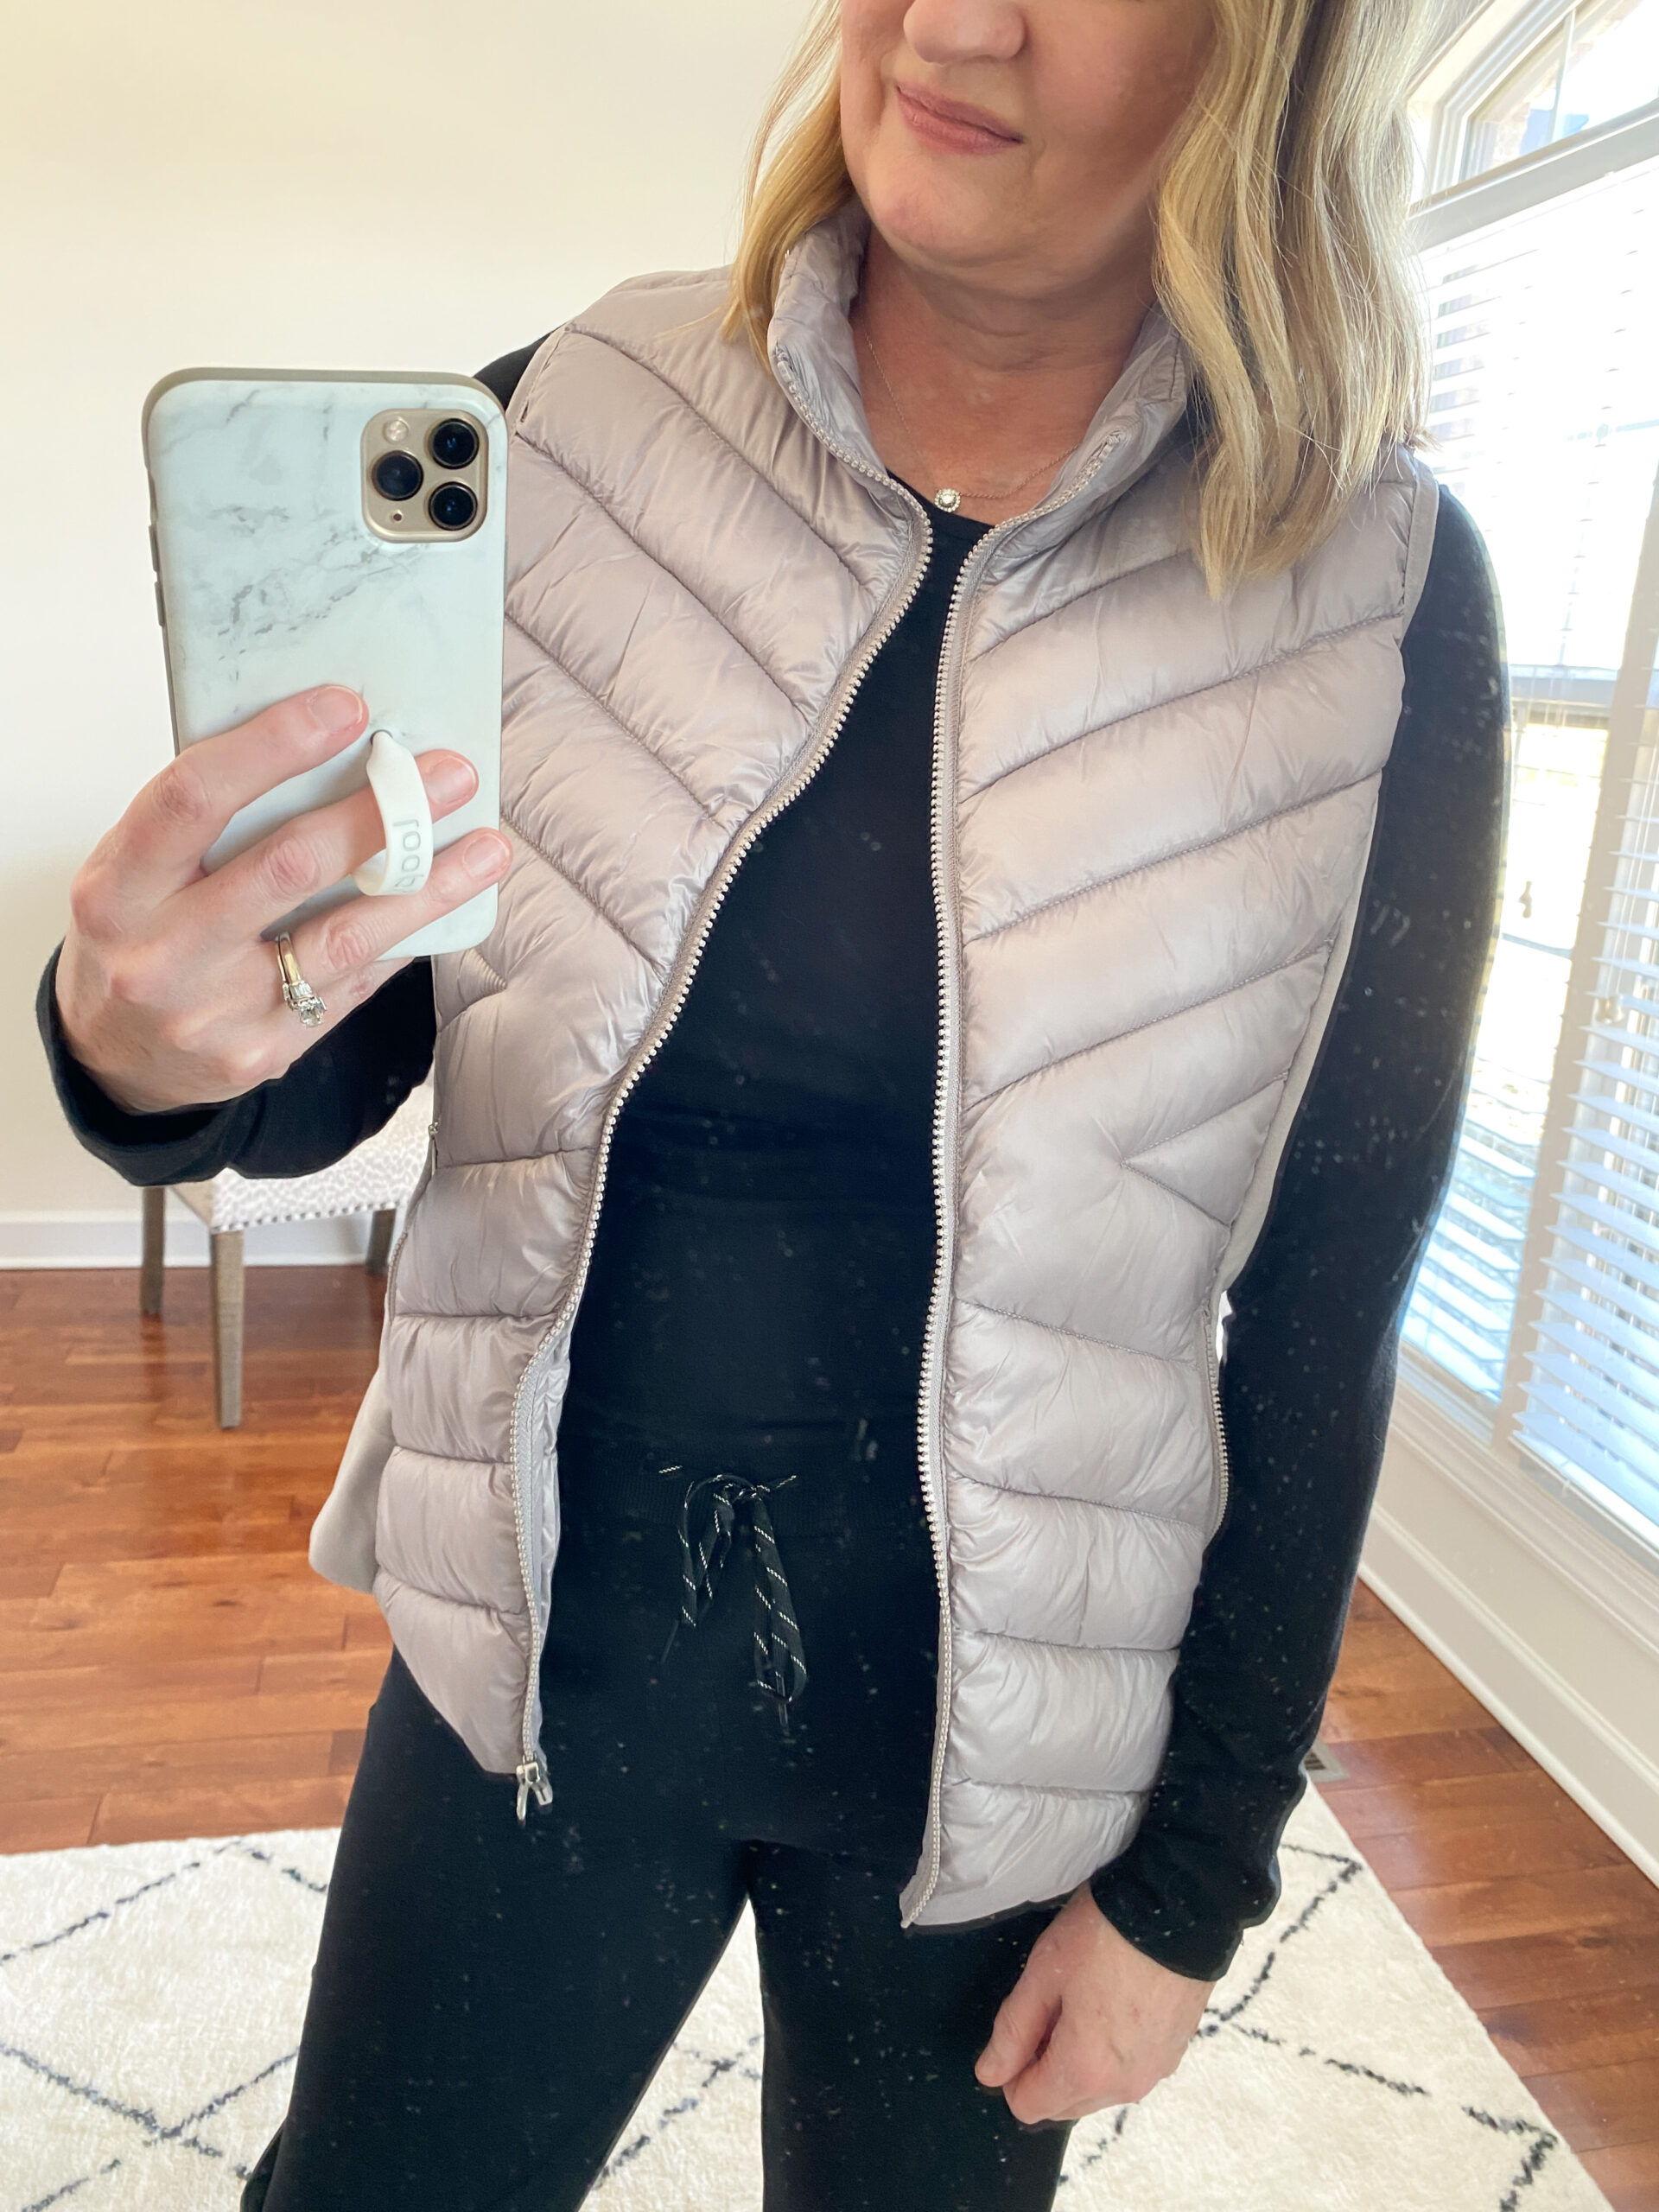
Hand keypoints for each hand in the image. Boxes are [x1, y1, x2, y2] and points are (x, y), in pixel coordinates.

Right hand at [55, 685, 511, 1113]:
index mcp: (118, 889)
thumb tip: (328, 747)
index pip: (193, 798)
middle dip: (378, 812)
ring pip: (342, 936)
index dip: (272, 745)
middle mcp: (161, 954)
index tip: (346, 708)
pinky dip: (404, 937)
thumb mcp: (138, 872)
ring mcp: (215, 1011)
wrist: (118, 1056)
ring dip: (426, 886)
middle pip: (286, 866)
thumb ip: (208, 818)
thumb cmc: (137, 937)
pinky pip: (353, 984)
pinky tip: (447, 903)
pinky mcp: (264, 1051)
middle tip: (445, 774)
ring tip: (484, 846)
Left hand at [975, 1880, 1214, 2123]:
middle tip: (1051, 2005)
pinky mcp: (1174, 2053)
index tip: (1020, 2027)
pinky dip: (1114, 2051)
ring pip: (1097, 2089)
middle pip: (1063, 2103)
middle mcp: (1123, 2087)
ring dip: (1081, 2059)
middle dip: (1045, 2066)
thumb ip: (1012, 2030)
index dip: (1011, 2070)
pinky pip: (1129, 2070)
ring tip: (1085, 1997)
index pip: (1027, 2104)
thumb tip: (989, 2072)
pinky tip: (1115, 2001)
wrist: (1180, 1909)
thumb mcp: (1043, 1973)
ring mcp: (1154, 2072)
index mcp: (1084, 2071)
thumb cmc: (1106, 1935)